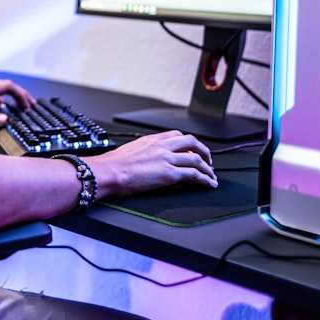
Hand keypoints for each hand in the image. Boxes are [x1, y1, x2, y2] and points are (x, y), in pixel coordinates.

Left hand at [0, 79, 35, 129]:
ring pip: (0, 86)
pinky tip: (2, 104)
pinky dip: (3, 95)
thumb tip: (5, 119)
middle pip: (6, 84)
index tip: (27, 104)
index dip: (20, 94)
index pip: (8, 86)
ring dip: (12, 93)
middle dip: (20, 93)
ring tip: (20, 103)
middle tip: (29, 104)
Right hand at [92, 130, 217, 194]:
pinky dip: (205, 179)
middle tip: (208, 161)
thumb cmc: (112, 165)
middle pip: (191, 142)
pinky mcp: (169, 174)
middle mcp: (162, 146)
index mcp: (151, 140)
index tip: (192, 150)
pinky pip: (194, 175)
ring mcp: (167, 159)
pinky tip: (208, 184)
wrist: (108, 172)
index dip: (188, 143)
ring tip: (211, 176)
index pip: (177, 135)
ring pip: (196, 159)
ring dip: (207, 168)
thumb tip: (147, 160)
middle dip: (204, 151)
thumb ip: (143, 152)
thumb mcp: (130, 151)